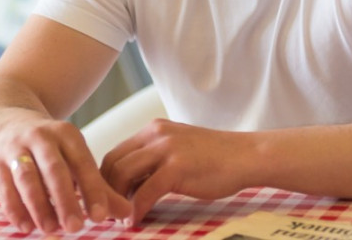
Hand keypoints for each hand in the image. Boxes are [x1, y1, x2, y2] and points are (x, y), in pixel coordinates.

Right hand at [0, 115, 131, 234]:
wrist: (2, 122)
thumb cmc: (47, 149)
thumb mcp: (72, 159)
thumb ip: (98, 187)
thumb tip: (128, 212)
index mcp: (66, 134)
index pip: (82, 163)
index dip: (92, 189)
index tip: (101, 216)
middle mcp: (40, 137)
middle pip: (54, 169)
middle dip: (65, 199)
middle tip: (76, 227)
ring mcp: (15, 147)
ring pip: (27, 177)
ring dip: (39, 205)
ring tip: (51, 229)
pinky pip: (4, 186)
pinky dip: (14, 207)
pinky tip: (25, 226)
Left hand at [100, 119, 253, 224]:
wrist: (246, 156)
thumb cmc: (215, 159)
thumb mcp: (178, 149)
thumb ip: (155, 159)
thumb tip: (130, 183)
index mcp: (153, 129)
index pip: (115, 153)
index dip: (105, 179)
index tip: (106, 199)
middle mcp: (155, 134)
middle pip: (113, 163)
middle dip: (105, 191)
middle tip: (108, 212)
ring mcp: (165, 149)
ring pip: (122, 175)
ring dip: (116, 201)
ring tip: (118, 218)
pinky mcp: (176, 167)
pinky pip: (144, 192)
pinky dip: (135, 209)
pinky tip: (136, 220)